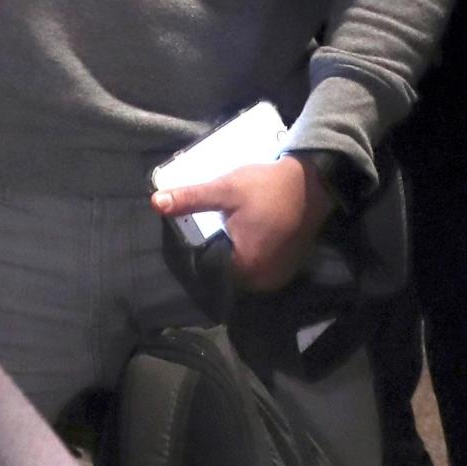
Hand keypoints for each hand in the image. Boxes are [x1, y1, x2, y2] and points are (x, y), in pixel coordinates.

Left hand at [151, 157, 332, 291]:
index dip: (197, 250)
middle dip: (216, 252)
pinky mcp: (286, 269)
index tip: (198, 231)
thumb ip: (191, 199)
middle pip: (225, 271)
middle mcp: (260, 282)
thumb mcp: (225, 189)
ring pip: (242, 270)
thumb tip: (155, 203)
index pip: (207, 268)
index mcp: (243, 268)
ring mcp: (276, 278)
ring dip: (233, 254)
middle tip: (214, 228)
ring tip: (228, 230)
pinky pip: (259, 267)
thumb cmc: (266, 187)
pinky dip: (250, 254)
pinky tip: (246, 234)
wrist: (312, 183)